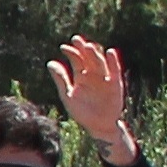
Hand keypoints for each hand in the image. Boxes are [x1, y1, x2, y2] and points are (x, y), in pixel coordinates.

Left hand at [51, 36, 135, 161]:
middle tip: (76, 39)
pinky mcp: (115, 84)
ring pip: (100, 62)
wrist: (98, 126)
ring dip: (95, 54)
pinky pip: (115, 71)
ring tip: (89, 45)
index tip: (63, 47)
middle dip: (82, 48)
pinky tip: (110, 52)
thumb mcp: (68, 96)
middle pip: (88, 58)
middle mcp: (93, 75)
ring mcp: (105, 79)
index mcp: (81, 77)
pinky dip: (113, 62)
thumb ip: (61, 80)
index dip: (71, 53)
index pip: (76, 60)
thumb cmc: (83, 112)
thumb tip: (50, 62)